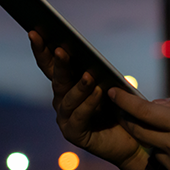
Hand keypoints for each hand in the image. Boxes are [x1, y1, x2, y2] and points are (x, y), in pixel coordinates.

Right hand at [29, 31, 146, 169]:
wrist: (134, 138)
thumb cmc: (122, 108)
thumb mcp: (112, 85)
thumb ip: (99, 72)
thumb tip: (92, 57)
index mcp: (68, 85)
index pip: (51, 65)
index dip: (42, 49)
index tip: (34, 30)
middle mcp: (63, 100)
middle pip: (56, 78)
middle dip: (56, 61)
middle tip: (59, 47)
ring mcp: (66, 118)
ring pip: (67, 98)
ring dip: (78, 85)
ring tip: (89, 74)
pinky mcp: (74, 133)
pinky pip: (79, 116)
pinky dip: (89, 103)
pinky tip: (98, 92)